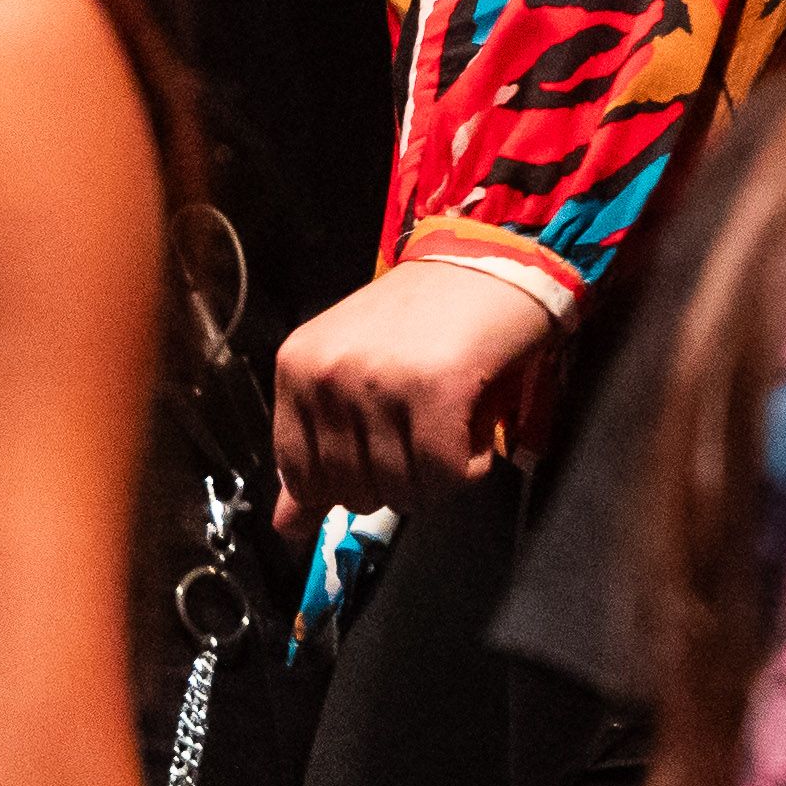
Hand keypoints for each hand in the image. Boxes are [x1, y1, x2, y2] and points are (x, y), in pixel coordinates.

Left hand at [274, 260, 560, 517]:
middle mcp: (327, 375)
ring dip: (439, 475)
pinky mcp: (435, 389)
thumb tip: (289, 529)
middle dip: (399, 480)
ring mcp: (378, 381)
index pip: (301, 476)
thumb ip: (319, 452)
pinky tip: (476, 427)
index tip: (386, 451)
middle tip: (426, 431)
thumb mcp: (357, 376)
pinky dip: (470, 466)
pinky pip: (446, 474)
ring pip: (402, 490)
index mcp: (297, 368)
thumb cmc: (428, 316)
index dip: (349, 482)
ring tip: (453, 423)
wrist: (495, 256)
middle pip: (352, 492)